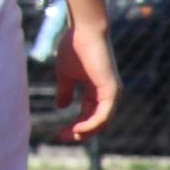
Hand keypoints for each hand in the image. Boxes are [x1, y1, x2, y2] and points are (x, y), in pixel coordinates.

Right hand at [54, 21, 118, 141]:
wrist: (83, 31)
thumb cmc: (74, 47)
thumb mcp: (65, 74)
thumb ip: (65, 91)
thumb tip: (61, 106)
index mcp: (97, 90)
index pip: (88, 115)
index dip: (74, 126)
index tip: (58, 133)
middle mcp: (108, 94)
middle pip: (96, 122)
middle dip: (79, 133)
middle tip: (61, 138)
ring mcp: (112, 93)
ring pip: (102, 122)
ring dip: (85, 132)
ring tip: (68, 135)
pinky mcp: (112, 91)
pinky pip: (104, 115)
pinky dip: (91, 124)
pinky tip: (78, 128)